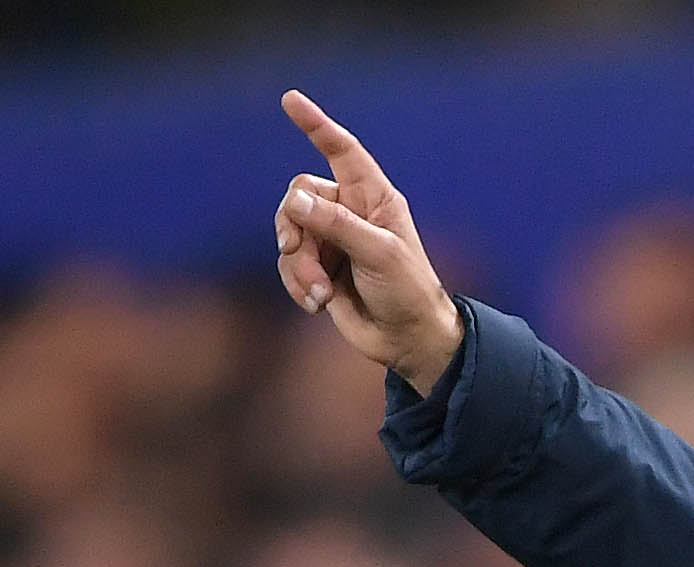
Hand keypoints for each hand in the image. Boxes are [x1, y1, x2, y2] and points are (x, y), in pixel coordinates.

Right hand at [274, 89, 463, 393]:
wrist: (405, 338)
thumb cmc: (406, 289)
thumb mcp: (377, 252)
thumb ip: (336, 224)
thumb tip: (294, 202)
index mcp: (373, 197)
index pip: (341, 150)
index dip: (316, 125)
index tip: (291, 100)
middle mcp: (349, 212)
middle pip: (299, 196)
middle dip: (293, 226)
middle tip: (296, 252)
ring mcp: (331, 241)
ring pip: (289, 234)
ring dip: (297, 266)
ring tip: (320, 293)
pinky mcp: (318, 270)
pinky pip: (287, 266)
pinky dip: (297, 285)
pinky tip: (317, 304)